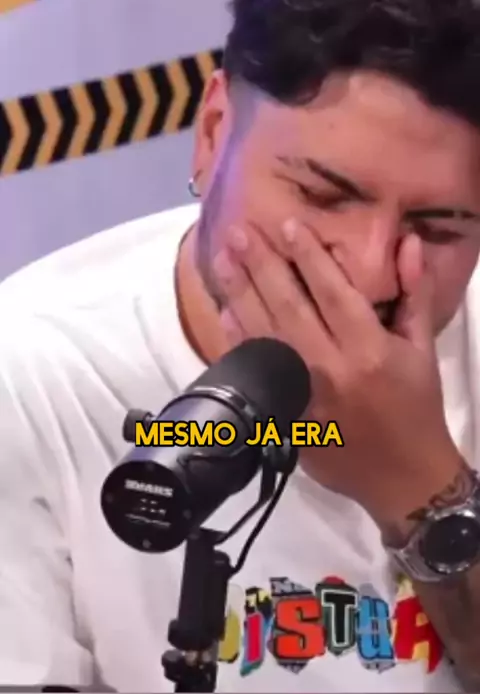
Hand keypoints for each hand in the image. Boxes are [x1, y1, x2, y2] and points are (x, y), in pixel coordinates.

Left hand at [212, 219, 463, 526]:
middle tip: (239, 231)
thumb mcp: (422, 348)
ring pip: (265, 334)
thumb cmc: (416, 406)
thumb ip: (414, 293)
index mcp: (369, 349)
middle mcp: (331, 368)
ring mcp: (302, 393)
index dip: (309, 256)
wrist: (403, 477)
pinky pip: (256, 370)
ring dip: (240, 294)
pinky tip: (223, 311)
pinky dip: (237, 340)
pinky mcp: (286, 413)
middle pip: (289, 307)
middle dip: (262, 266)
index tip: (288, 224)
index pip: (334, 291)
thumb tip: (409, 243)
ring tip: (222, 259)